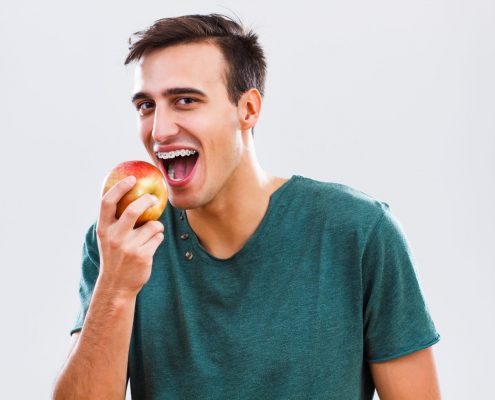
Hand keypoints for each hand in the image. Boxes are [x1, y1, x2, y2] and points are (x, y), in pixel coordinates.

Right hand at [95, 176, 164, 297]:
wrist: (117, 285)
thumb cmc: (115, 256)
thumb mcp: (108, 238)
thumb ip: (115, 220)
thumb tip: (129, 194)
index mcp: (103, 229)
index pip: (107, 202)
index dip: (120, 187)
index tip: (132, 178)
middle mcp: (114, 236)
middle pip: (132, 210)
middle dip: (146, 200)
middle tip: (153, 198)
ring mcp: (129, 247)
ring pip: (152, 225)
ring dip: (156, 226)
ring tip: (152, 232)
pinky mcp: (143, 255)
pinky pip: (158, 237)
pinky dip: (158, 237)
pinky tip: (152, 244)